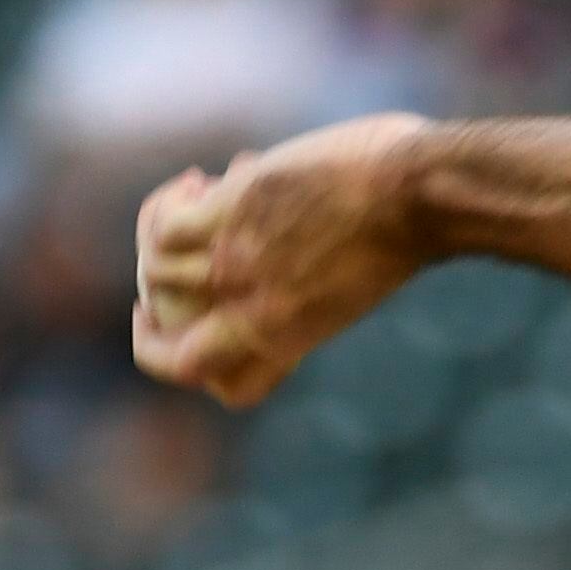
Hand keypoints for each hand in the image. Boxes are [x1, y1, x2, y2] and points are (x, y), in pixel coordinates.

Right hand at [133, 114, 438, 407]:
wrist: (419, 197)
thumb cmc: (406, 230)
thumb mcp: (352, 288)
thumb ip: (309, 290)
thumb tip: (283, 249)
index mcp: (290, 341)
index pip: (229, 389)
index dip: (209, 367)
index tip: (213, 323)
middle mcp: (254, 316)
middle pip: (169, 360)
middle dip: (150, 326)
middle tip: (156, 282)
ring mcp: (235, 267)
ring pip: (156, 277)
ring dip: (160, 242)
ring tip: (192, 203)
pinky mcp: (226, 216)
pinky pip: (162, 226)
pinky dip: (169, 203)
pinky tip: (201, 180)